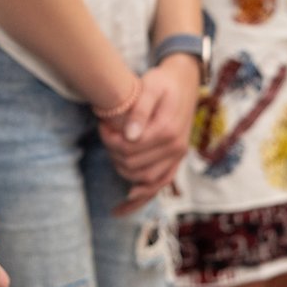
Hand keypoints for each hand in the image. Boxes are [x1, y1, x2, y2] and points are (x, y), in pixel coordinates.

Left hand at [99, 58, 197, 215]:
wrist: (184, 82)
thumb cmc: (163, 81)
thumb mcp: (150, 86)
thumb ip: (140, 109)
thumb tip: (129, 136)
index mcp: (167, 130)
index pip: (131, 147)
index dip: (111, 140)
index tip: (102, 126)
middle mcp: (176, 148)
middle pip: (135, 164)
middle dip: (114, 153)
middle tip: (104, 134)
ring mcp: (177, 157)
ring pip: (147, 180)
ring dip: (124, 172)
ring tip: (111, 153)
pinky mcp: (175, 160)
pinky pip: (159, 185)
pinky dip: (142, 197)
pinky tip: (124, 205)